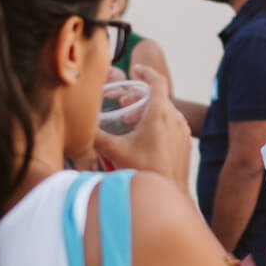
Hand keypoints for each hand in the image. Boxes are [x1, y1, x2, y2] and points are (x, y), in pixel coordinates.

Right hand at [90, 65, 189, 183]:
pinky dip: (157, 124)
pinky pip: (171, 125)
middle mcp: (175, 118)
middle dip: (139, 98)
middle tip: (123, 106)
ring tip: (130, 124)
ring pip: (165, 111)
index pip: (157, 80)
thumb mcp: (115, 151)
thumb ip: (96, 137)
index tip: (135, 70)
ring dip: (147, 113)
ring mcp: (182, 132)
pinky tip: (144, 139)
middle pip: (158, 97)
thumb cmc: (144, 172)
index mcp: (160, 113)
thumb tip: (80, 127)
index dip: (145, 72)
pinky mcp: (185, 144)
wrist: (168, 195)